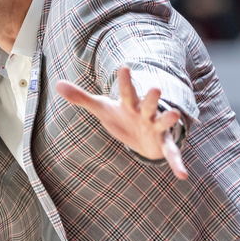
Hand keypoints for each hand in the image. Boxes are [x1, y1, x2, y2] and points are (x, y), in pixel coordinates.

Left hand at [56, 65, 187, 179]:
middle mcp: (145, 113)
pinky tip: (182, 174)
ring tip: (174, 114)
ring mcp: (156, 127)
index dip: (125, 81)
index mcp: (130, 105)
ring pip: (163, 122)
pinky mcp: (162, 144)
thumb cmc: (121, 118)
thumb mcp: (101, 109)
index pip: (126, 92)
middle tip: (156, 87)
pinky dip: (176, 162)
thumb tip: (57, 84)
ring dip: (168, 119)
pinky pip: (171, 153)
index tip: (124, 66)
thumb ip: (81, 97)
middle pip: (148, 104)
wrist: (141, 136)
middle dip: (151, 97)